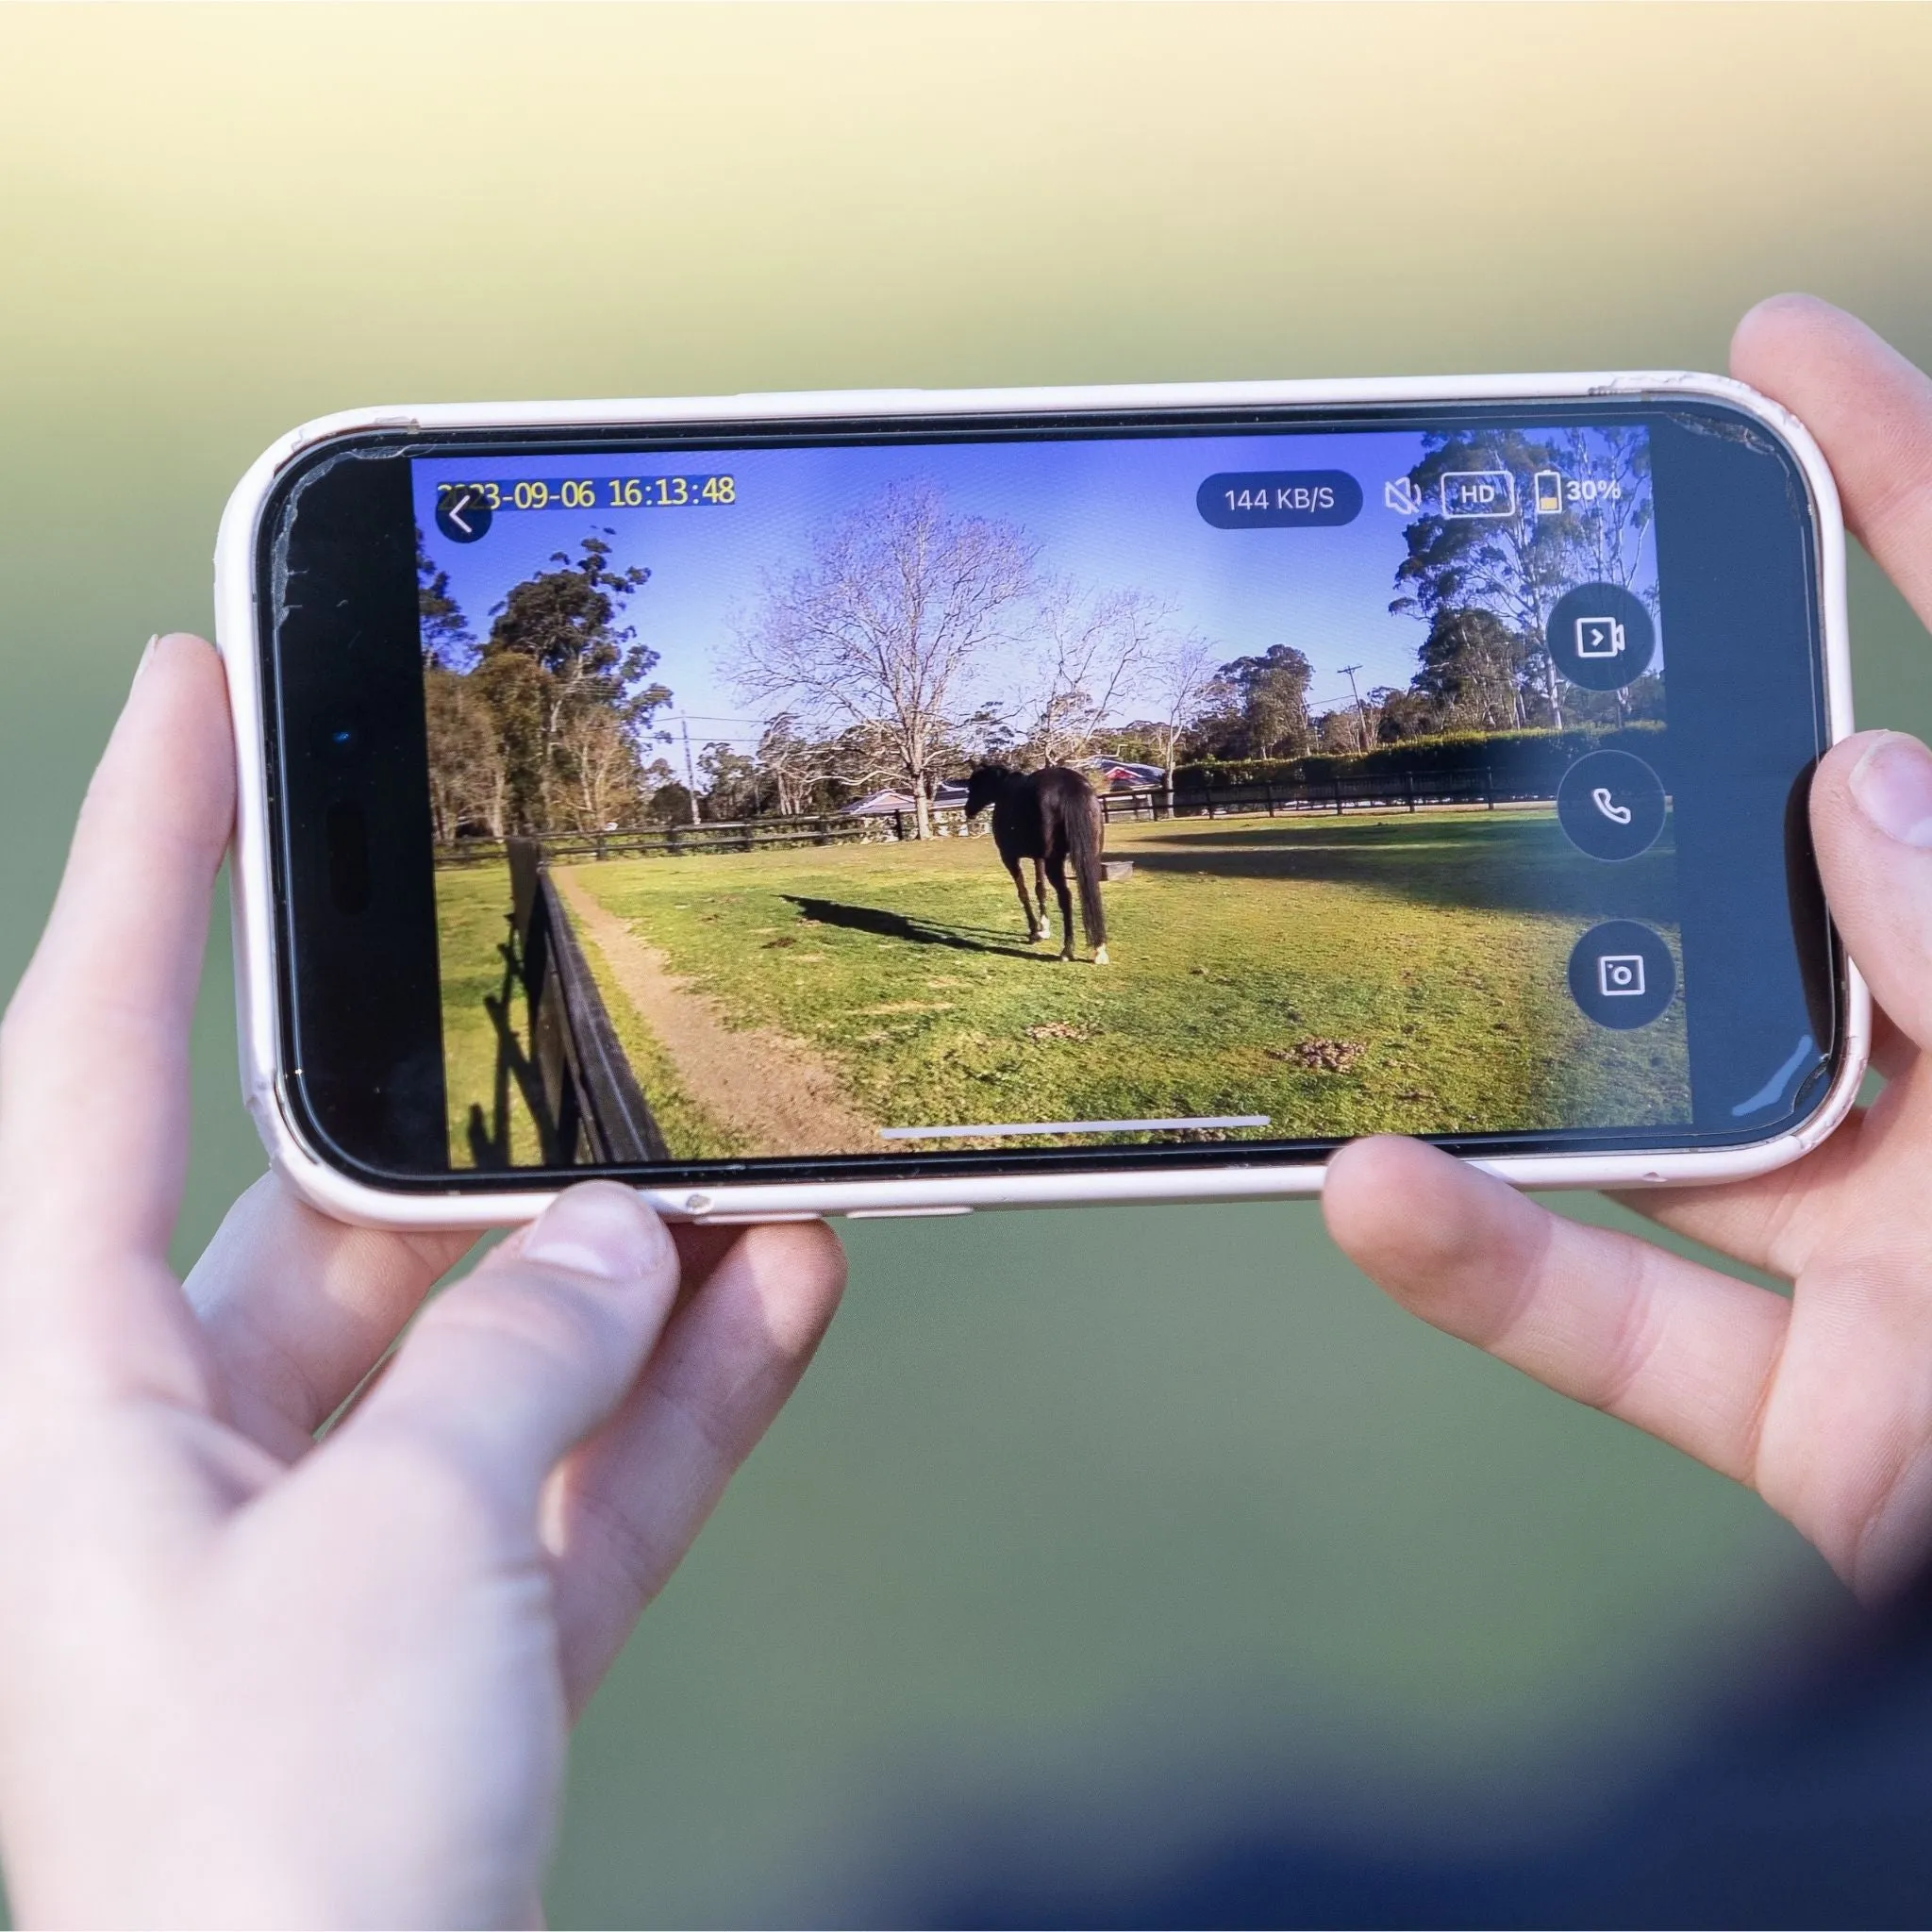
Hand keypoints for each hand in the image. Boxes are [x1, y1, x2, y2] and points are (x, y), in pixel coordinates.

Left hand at [0, 637, 845, 1926]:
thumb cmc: (257, 1873)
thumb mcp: (390, 1557)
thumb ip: (511, 1365)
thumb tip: (615, 1249)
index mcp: (66, 1391)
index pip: (87, 1053)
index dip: (138, 857)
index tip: (193, 694)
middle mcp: (183, 1443)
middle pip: (348, 1206)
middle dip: (496, 1118)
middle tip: (598, 994)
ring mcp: (332, 1540)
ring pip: (496, 1342)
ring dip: (637, 1265)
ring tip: (765, 1160)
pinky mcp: (453, 1632)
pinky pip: (577, 1468)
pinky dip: (682, 1393)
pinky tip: (790, 1295)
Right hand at [1326, 296, 1931, 1602]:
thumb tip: (1860, 781)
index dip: (1904, 488)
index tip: (1766, 355)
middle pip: (1816, 872)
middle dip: (1679, 757)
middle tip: (1527, 657)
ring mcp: (1901, 1248)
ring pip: (1688, 1107)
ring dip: (1545, 1038)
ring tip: (1419, 953)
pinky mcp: (1816, 1415)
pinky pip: (1630, 1327)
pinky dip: (1496, 1270)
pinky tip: (1374, 1198)